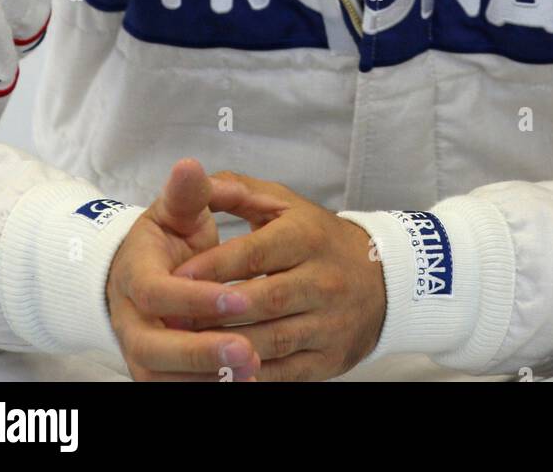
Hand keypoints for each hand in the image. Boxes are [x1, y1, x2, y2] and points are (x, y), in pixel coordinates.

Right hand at [105, 157, 264, 381]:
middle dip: (202, 353)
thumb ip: (187, 192)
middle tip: (248, 352)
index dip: (194, 299)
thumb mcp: (173, 211)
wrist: (137, 275)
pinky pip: (177, 390)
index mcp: (134, 277)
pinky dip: (207, 388)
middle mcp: (130, 322)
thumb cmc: (164, 240)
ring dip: (208, 379)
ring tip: (254, 371)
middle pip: (155, 349)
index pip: (156, 294)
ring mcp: (140, 354)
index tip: (236, 296)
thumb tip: (190, 165)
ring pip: (165, 378)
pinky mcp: (155, 375)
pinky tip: (246, 383)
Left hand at [167, 170, 387, 381]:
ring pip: (271, 340)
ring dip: (227, 346)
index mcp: (307, 237)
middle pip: (263, 300)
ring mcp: (328, 323)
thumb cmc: (317, 238)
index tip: (175, 277)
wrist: (382, 280)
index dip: (213, 267)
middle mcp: (322, 280)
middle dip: (214, 312)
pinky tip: (221, 371)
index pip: (255, 254)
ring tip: (187, 346)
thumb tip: (195, 177)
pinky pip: (284, 372)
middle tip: (170, 319)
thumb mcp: (285, 204)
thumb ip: (237, 191)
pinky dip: (250, 375)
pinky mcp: (328, 360)